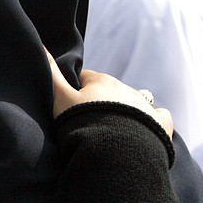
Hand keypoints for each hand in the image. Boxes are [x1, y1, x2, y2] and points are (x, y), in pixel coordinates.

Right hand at [47, 49, 173, 138]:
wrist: (114, 154)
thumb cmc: (83, 124)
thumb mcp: (60, 98)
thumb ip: (51, 74)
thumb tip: (42, 47)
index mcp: (101, 80)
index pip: (84, 78)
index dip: (75, 91)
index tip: (69, 106)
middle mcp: (125, 88)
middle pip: (107, 91)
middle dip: (99, 102)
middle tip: (86, 123)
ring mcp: (145, 106)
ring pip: (130, 103)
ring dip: (121, 112)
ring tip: (108, 133)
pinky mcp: (160, 124)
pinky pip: (159, 116)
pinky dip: (152, 120)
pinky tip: (142, 130)